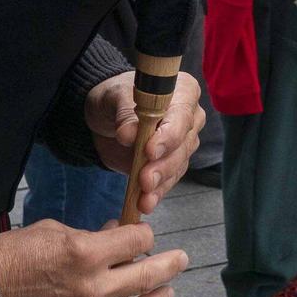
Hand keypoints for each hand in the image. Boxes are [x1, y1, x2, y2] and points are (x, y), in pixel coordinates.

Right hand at [0, 220, 186, 296]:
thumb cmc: (12, 255)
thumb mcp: (53, 231)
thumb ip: (89, 234)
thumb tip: (114, 234)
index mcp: (87, 253)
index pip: (137, 240)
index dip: (143, 234)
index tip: (141, 235)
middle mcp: (93, 288)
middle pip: (148, 275)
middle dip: (170, 263)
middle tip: (180, 259)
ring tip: (166, 293)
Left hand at [83, 69, 203, 213]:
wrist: (106, 117)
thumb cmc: (116, 98)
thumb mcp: (116, 97)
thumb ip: (125, 114)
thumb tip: (129, 134)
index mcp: (183, 93)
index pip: (182, 116)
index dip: (168, 136)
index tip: (150, 151)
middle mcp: (190, 118)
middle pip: (183, 145)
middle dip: (163, 165)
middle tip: (145, 179)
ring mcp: (183, 144)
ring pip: (177, 166)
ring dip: (160, 183)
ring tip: (143, 198)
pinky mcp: (171, 164)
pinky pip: (168, 180)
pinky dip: (156, 193)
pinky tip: (145, 203)